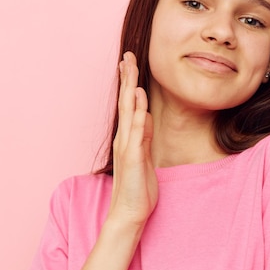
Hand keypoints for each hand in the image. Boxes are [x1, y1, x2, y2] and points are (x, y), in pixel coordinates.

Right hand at [108, 52, 157, 227]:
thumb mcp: (143, 157)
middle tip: (128, 56)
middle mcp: (125, 138)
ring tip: (130, 70)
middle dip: (127, 78)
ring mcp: (127, 147)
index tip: (130, 63)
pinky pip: (136, 135)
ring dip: (130, 90)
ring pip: (128, 113)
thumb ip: (144, 137)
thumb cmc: (137, 188)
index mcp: (128, 138)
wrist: (129, 213)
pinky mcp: (132, 159)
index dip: (130, 83)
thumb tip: (145, 117)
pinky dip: (137, 118)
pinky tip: (140, 104)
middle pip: (126, 102)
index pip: (129, 105)